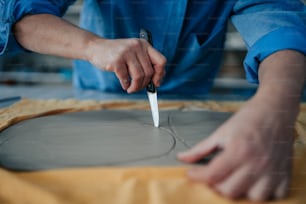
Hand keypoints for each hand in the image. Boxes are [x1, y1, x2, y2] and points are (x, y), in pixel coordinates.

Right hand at [87, 38, 165, 92]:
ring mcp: (126, 52)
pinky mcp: (116, 60)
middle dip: (145, 84)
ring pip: (139, 77)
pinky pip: (126, 79)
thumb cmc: (116, 53)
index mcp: (144, 44)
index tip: (156, 83)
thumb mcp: (133, 53)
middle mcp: (137, 46)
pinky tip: (124, 84)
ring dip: (136, 87)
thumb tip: (157, 81)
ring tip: (131, 89)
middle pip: (149, 72)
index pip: (161, 61)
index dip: (160, 74)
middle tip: (138, 88)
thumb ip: (145, 63)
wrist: (95, 47)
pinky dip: (126, 85)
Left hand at [177, 97, 294, 200]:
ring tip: (234, 179)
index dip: (197, 176)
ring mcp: (273, 170)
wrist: (275, 109)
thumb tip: (183, 158)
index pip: (212, 174)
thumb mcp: (221, 131)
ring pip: (252, 197)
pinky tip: (254, 182)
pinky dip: (262, 192)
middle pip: (230, 190)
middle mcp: (256, 163)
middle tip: (213, 175)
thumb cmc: (249, 118)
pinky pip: (275, 196)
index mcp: (239, 151)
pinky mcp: (285, 174)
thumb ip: (201, 148)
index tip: (192, 174)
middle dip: (216, 185)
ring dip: (240, 191)